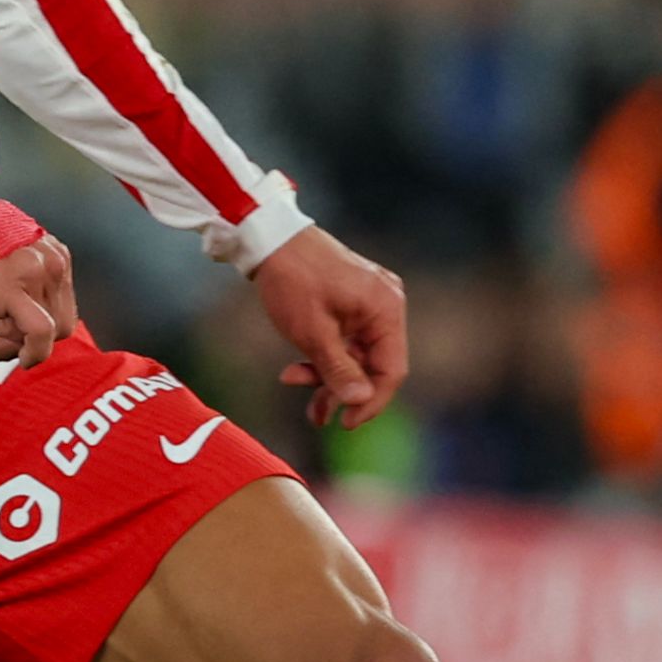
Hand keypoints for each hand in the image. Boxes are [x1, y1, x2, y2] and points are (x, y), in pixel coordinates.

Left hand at [0, 234, 77, 372]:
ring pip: (67, 312)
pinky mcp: (62, 252)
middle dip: (37, 339)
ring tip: (18, 311)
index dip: (35, 353)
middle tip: (9, 333)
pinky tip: (31, 294)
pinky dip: (51, 301)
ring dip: (46, 320)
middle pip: (59, 327)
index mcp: (12, 285)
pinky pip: (67, 291)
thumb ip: (7, 341)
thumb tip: (25, 362)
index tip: (25, 360)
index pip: (40, 330)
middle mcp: (40, 269)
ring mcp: (55, 258)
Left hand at [254, 224, 408, 428]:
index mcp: (386, 310)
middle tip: (315, 415)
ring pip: (357, 353)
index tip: (346, 423)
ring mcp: (370, 301)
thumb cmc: (292, 280)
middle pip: (374, 364)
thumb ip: (338, 369)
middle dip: (342, 390)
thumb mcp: (312, 333)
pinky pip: (347, 337)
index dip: (371, 402)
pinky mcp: (352, 299)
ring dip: (327, 374)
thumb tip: (361, 400)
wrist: (269, 237)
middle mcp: (387, 304)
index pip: (392, 370)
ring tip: (293, 383)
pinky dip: (325, 354)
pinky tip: (297, 367)